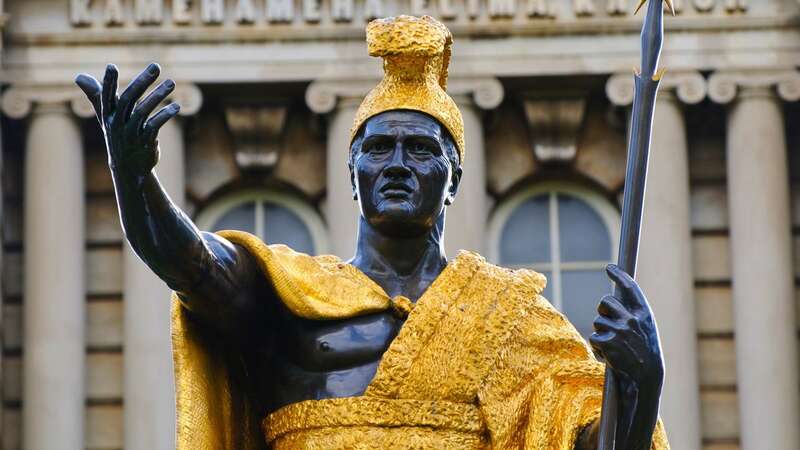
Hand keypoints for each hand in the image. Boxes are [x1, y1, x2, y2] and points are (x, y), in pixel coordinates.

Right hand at [75, 63, 179, 176]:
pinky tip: (176, 106)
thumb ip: (96, 96)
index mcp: (108, 116)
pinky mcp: (145, 142)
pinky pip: (155, 125)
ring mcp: (131, 133)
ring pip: (143, 111)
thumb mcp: (106, 117)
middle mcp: (118, 124)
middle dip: (141, 81)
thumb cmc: (117, 136)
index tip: (111, 66)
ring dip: (158, 95)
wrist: (128, 168)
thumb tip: (78, 76)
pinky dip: (165, 114)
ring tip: (171, 82)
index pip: (106, 97)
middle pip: (127, 100)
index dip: (108, 83)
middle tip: (156, 66)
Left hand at [590, 264, 663, 389]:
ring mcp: (620, 330)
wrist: (645, 378)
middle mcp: (632, 319)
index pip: (630, 288)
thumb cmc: (644, 353)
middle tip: (608, 323)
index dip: (619, 275)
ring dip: (601, 333)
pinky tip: (609, 356)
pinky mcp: (608, 343)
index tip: (610, 267)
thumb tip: (614, 299)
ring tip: (614, 346)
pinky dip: (597, 348)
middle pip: (605, 302)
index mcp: (644, 313)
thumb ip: (633, 314)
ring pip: (598, 321)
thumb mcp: (645, 330)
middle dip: (603, 310)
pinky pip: (594, 338)